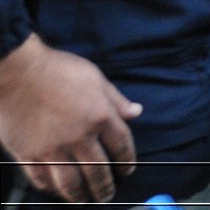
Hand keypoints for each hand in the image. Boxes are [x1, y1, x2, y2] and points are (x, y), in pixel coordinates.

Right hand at [0, 35, 140, 201]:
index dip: (127, 160)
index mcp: (100, 116)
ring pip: (71, 182)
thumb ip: (116, 100)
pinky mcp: (28, 154)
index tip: (127, 170)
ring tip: (86, 201)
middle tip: (108, 195)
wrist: (17, 72)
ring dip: (81, 195)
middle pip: (98, 170)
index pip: (121, 145)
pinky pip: (42, 179)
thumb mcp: (95, 78)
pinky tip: (56, 190)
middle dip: (105, 186)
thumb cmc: (58, 70)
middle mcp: (79, 137)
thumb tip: (136, 112)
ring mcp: (53, 148)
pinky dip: (50, 188)